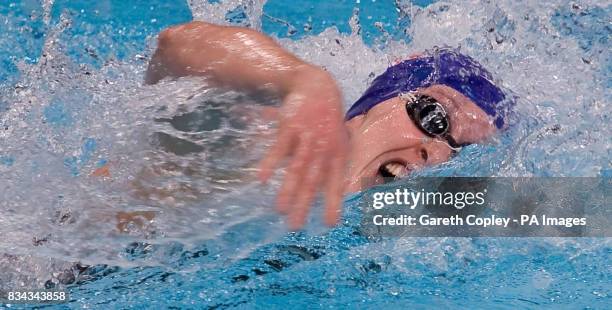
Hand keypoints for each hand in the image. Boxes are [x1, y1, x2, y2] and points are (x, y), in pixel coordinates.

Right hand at [258, 68, 349, 229]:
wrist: (318, 86)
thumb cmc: (329, 120)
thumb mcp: (340, 141)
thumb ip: (335, 166)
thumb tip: (339, 193)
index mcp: (338, 154)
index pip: (336, 183)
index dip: (333, 203)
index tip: (329, 224)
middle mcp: (324, 148)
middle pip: (312, 181)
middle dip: (303, 204)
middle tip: (295, 226)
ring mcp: (307, 137)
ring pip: (296, 167)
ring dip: (287, 189)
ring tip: (279, 209)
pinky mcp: (290, 127)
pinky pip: (279, 148)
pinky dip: (270, 163)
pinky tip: (261, 178)